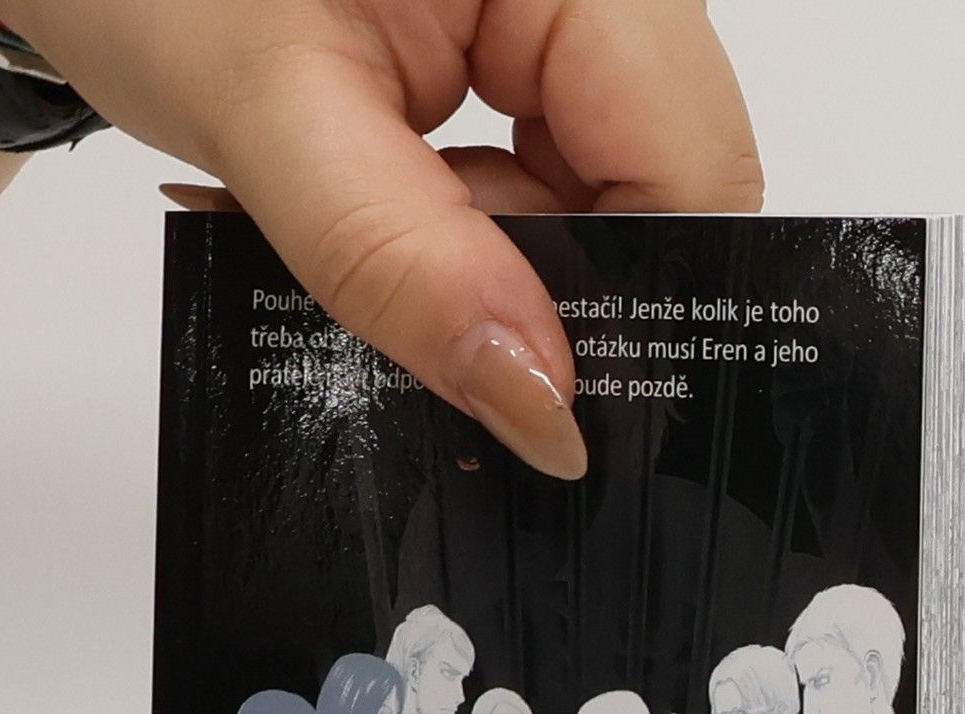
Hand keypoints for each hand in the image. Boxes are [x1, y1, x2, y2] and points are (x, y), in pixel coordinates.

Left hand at [0, 0, 760, 479]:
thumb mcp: (270, 117)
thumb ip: (407, 266)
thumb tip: (543, 411)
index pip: (694, 163)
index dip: (647, 310)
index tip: (561, 422)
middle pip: (657, 190)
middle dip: (556, 301)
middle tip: (436, 354)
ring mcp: (557, 18)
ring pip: (594, 206)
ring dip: (492, 278)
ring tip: (358, 256)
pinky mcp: (511, 57)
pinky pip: (533, 187)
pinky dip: (458, 247)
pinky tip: (367, 235)